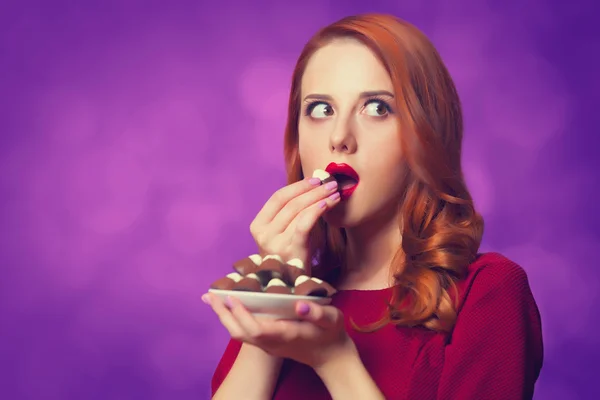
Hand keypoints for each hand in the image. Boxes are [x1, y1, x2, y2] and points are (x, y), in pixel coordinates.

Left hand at [203, 293, 355, 369]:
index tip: (231, 296)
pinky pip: (244, 332)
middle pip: (240, 333)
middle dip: (223, 314)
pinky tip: (229, 306)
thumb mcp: (332, 320)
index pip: (255, 329)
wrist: (332, 358)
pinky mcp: (268, 343)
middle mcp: (272, 343)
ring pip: (239, 334)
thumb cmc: (332, 335)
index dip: (241, 314)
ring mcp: (268, 345)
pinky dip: (233, 318)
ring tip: (212, 298)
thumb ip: (317, 312)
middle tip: (209, 295)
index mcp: (284, 335)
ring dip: (225, 316)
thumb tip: (299, 305)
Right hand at [249, 177, 340, 271]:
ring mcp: (275, 243)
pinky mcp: (290, 250)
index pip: (277, 198)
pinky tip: (328, 204)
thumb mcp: (285, 233)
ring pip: (298, 211)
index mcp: (258, 226)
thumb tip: (314, 184)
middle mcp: (263, 234)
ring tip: (334, 193)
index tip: (315, 179)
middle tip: (330, 182)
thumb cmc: (293, 256)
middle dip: (312, 189)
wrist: (295, 286)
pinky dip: (316, 211)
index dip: (297, 186)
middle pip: (290, 203)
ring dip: (319, 198)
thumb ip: (292, 212)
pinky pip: (304, 224)